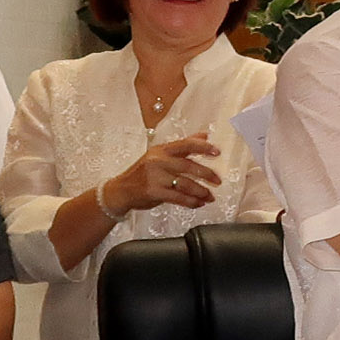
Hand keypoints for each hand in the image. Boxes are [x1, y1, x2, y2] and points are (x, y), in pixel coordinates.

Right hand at [103, 136, 221, 212]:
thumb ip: (183, 146)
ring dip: (200, 191)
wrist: (121, 190)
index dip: (203, 147)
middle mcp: (158, 161)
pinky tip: (198, 203)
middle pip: (188, 165)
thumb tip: (205, 136)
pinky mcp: (153, 192)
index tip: (217, 152)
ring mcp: (155, 177)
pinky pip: (177, 197)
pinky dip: (190, 201)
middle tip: (218, 180)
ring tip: (209, 196)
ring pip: (184, 183)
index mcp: (161, 150)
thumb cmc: (144, 173)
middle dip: (206, 174)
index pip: (186, 144)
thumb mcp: (160, 155)